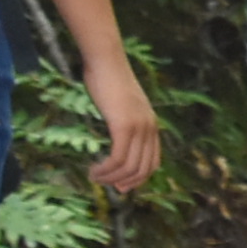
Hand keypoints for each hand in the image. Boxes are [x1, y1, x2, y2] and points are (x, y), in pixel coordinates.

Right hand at [85, 58, 164, 195]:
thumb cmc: (109, 80)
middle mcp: (150, 128)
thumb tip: (118, 140)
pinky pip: (117, 159)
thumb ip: (125, 123)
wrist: (106, 61)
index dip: (138, 180)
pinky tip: (94, 170)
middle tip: (104, 184)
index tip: (121, 186)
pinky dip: (105, 170)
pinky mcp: (124, 125)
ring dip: (110, 178)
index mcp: (151, 124)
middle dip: (123, 183)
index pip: (153, 163)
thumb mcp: (122, 106)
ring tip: (94, 177)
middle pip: (142, 170)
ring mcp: (139, 127)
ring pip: (129, 168)